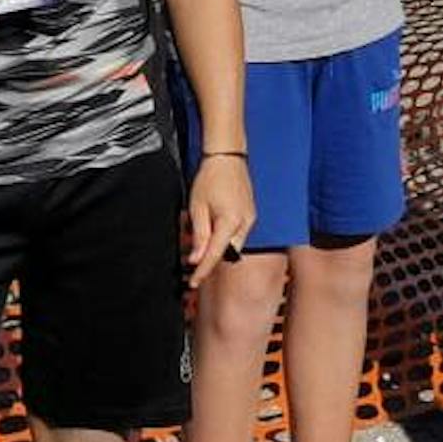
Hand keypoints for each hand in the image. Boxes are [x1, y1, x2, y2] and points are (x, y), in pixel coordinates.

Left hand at [184, 154, 252, 282]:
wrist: (227, 158)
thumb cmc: (211, 178)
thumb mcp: (198, 208)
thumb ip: (199, 236)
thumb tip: (196, 258)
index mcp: (230, 222)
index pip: (215, 255)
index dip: (203, 271)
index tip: (193, 282)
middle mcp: (245, 224)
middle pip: (228, 254)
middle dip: (211, 259)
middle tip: (193, 258)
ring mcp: (250, 219)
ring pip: (233, 245)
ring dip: (218, 247)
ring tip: (202, 235)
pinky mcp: (250, 215)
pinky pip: (238, 234)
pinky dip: (224, 237)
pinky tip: (213, 226)